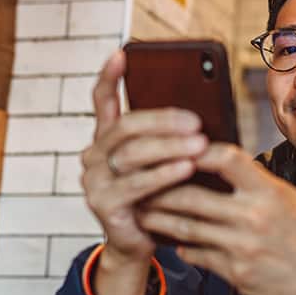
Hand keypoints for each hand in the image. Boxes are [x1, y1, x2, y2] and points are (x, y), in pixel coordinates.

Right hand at [79, 51, 206, 294]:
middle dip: (163, 120)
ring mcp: (94, 181)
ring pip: (132, 154)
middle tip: (196, 120)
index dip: (110, 77)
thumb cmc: (159, 195)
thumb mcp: (163, 162)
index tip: (122, 53)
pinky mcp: (104, 205)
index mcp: (106, 139)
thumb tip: (202, 113)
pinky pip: (136, 184)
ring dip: (169, 147)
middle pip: (126, 127)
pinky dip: (164, 174)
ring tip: (199, 143)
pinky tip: (187, 168)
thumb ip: (169, 139)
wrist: (141, 242)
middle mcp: (93, 156)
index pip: (102, 101)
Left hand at [138, 143, 295, 294]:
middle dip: (159, 189)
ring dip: (158, 218)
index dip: (195, 151)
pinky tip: (173, 241)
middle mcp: (252, 217)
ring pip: (185, 229)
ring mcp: (241, 248)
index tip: (176, 147)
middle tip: (139, 183)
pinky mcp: (235, 274)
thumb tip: (216, 162)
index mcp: (267, 191)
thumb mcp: (286, 196)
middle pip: (190, 197)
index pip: (225, 159)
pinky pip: (197, 256)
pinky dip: (182, 247)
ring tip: (143, 211)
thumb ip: (252, 181)